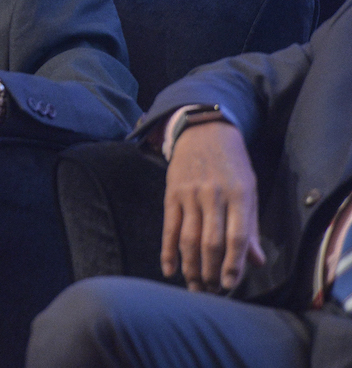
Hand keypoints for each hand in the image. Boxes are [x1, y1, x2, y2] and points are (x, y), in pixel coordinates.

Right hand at [162, 121, 264, 291]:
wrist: (203, 132)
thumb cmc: (232, 164)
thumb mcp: (249, 189)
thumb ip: (250, 225)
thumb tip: (256, 262)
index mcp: (238, 194)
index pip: (236, 236)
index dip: (233, 264)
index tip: (231, 284)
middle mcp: (213, 195)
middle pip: (210, 242)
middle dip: (210, 271)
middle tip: (212, 290)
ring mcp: (189, 194)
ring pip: (188, 239)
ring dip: (190, 266)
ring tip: (194, 285)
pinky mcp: (171, 194)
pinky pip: (169, 228)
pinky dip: (168, 251)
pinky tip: (169, 269)